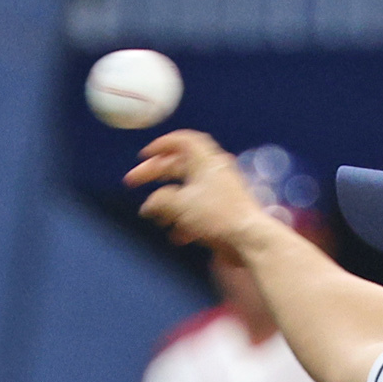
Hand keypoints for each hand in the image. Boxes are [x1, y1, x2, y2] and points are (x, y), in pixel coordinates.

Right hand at [124, 130, 268, 248]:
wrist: (250, 240)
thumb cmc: (218, 216)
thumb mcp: (180, 205)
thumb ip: (159, 201)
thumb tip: (148, 206)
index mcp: (205, 160)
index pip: (182, 141)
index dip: (161, 145)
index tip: (145, 155)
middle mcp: (213, 172)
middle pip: (179, 167)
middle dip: (155, 175)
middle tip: (133, 182)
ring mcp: (220, 193)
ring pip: (187, 192)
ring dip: (168, 204)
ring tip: (156, 218)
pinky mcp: (224, 213)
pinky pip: (199, 211)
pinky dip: (184, 220)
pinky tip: (176, 236)